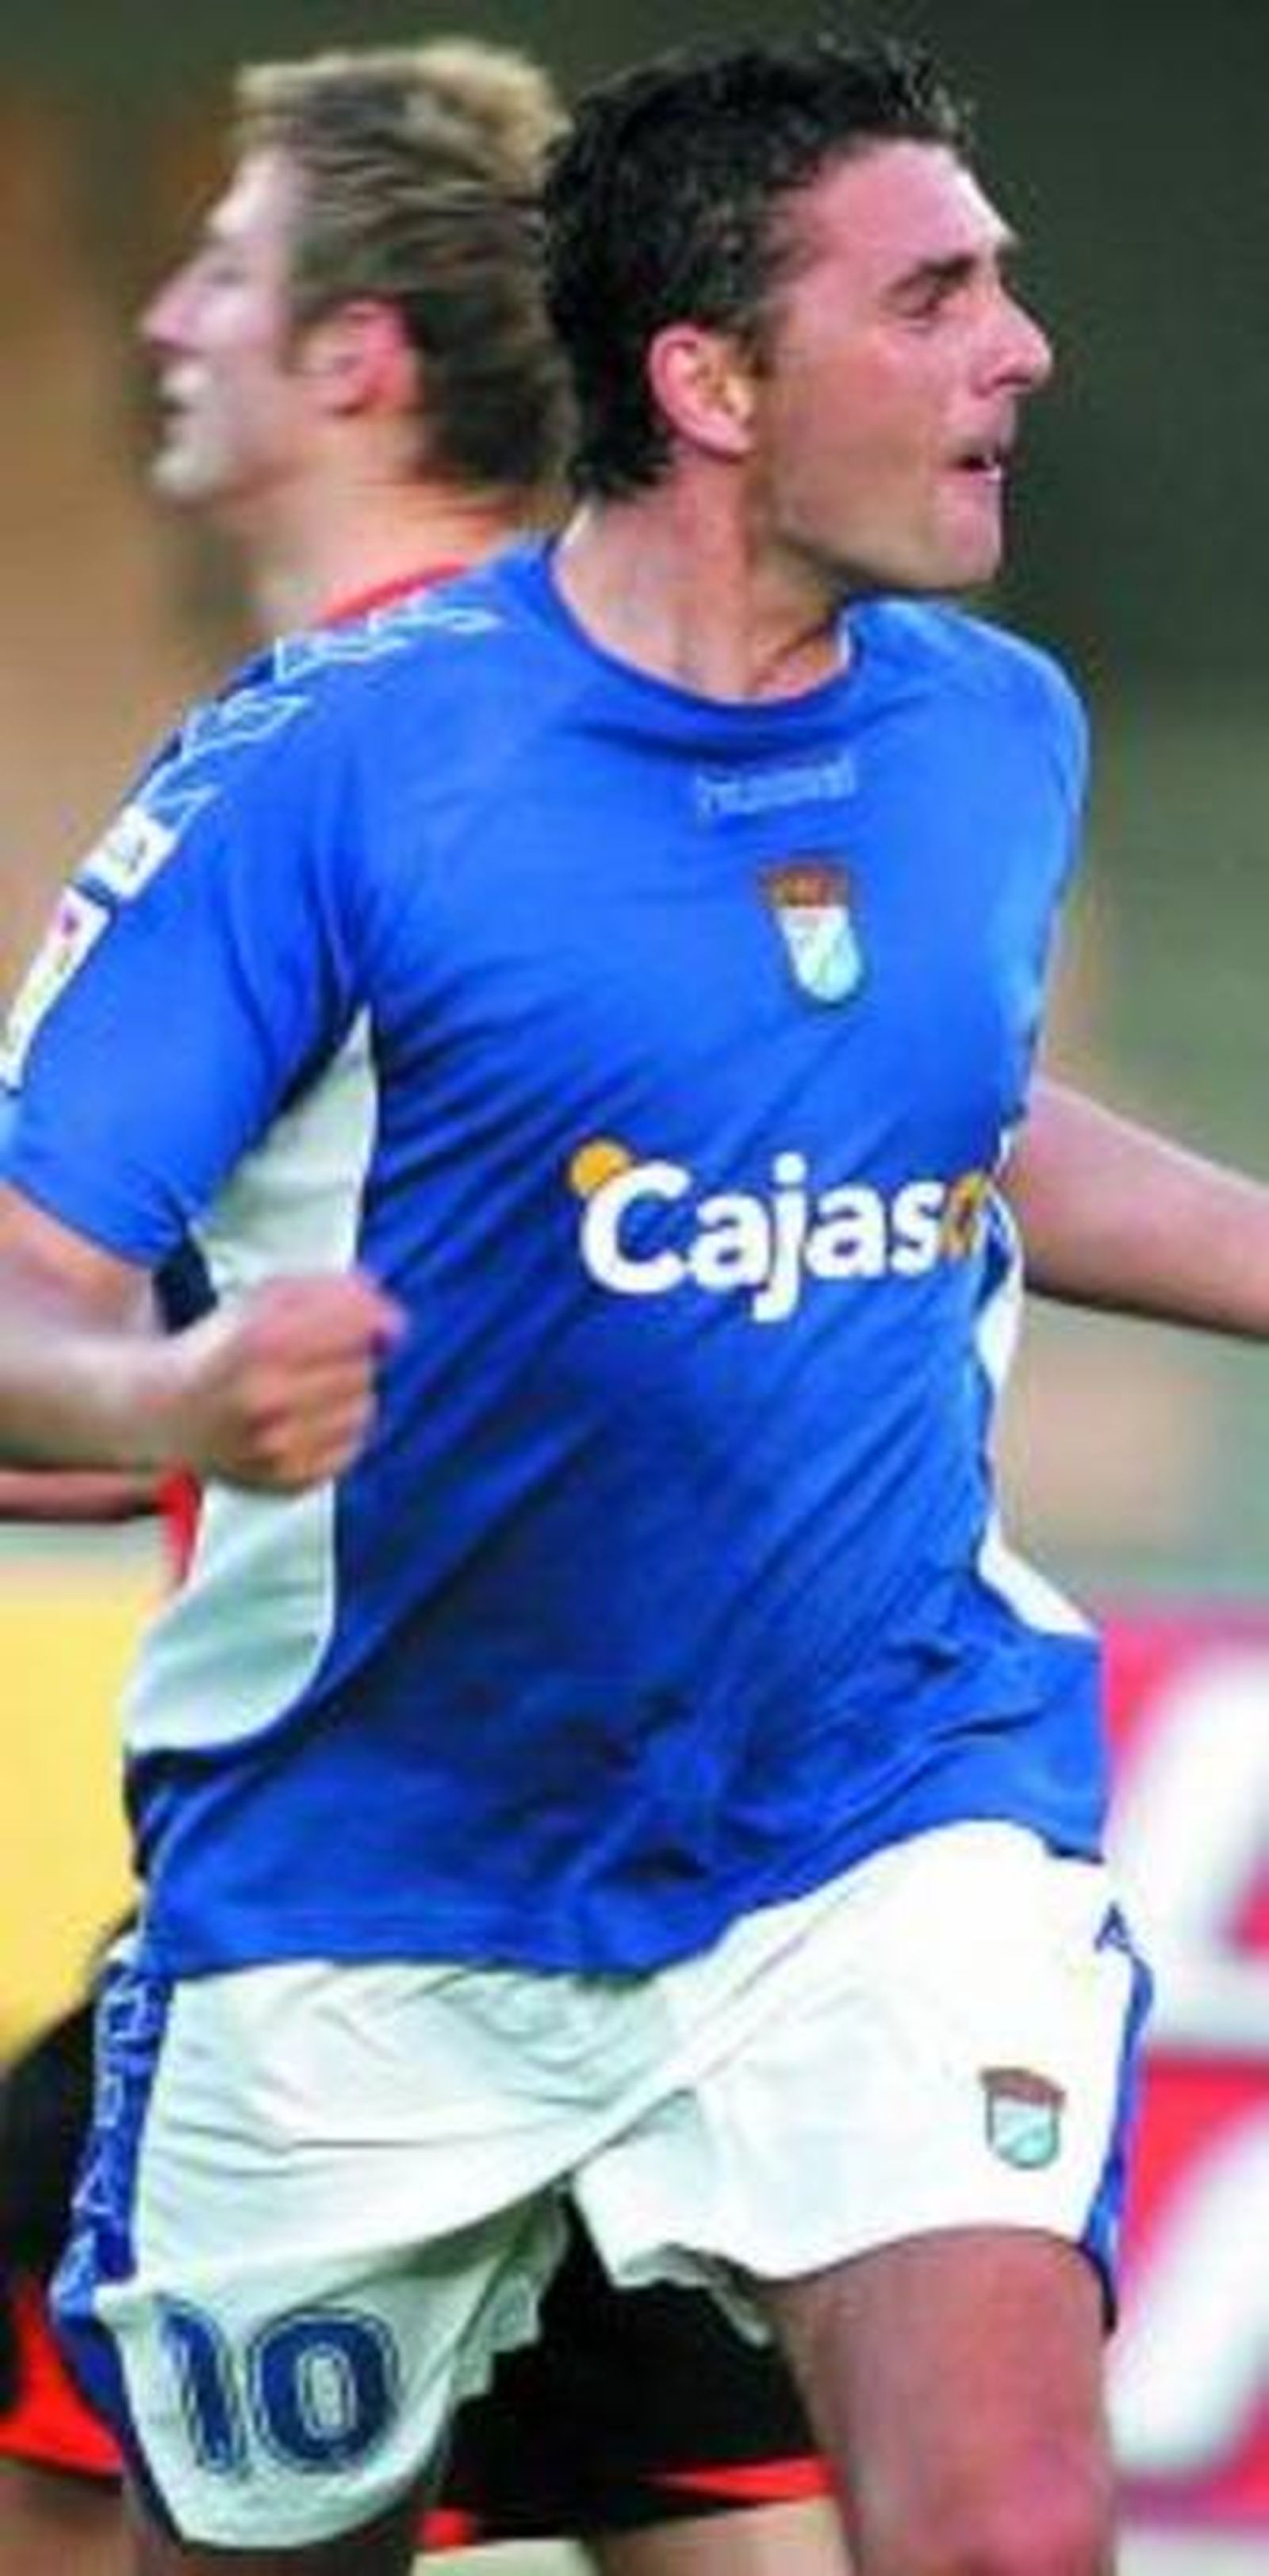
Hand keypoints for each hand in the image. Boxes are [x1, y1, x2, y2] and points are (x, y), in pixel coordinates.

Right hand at [157, 1272, 404, 1491]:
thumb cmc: (223, 1347)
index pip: (356, 1325)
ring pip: (363, 1409)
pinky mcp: (284, 1481)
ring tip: (305, 1391)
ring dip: (346, 1395)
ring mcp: (274, 1446)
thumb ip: (335, 1294)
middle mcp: (266, 1398)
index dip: (370, 1319)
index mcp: (259, 1342)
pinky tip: (304, 1422)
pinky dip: (338, 1433)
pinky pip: (350, 1449)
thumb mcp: (266, 1299)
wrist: (163, 1411)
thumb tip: (396, 1324)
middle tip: (310, 1359)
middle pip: (362, 1367)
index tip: (365, 1320)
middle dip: (348, 1357)